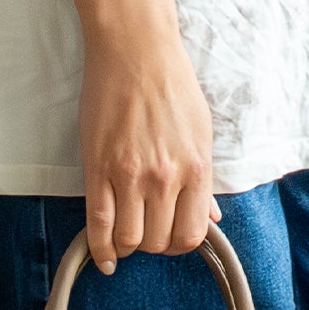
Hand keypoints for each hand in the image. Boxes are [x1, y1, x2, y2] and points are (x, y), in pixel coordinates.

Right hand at [79, 15, 221, 272]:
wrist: (135, 51)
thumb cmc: (172, 86)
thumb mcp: (201, 132)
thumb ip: (204, 181)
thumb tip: (211, 218)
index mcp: (196, 169)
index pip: (191, 235)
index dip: (181, 246)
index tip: (172, 239)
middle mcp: (164, 178)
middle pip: (158, 242)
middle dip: (153, 246)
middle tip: (147, 233)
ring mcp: (129, 175)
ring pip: (129, 239)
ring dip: (128, 247)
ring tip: (126, 236)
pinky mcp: (97, 167)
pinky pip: (97, 222)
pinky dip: (100, 248)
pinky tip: (103, 257)